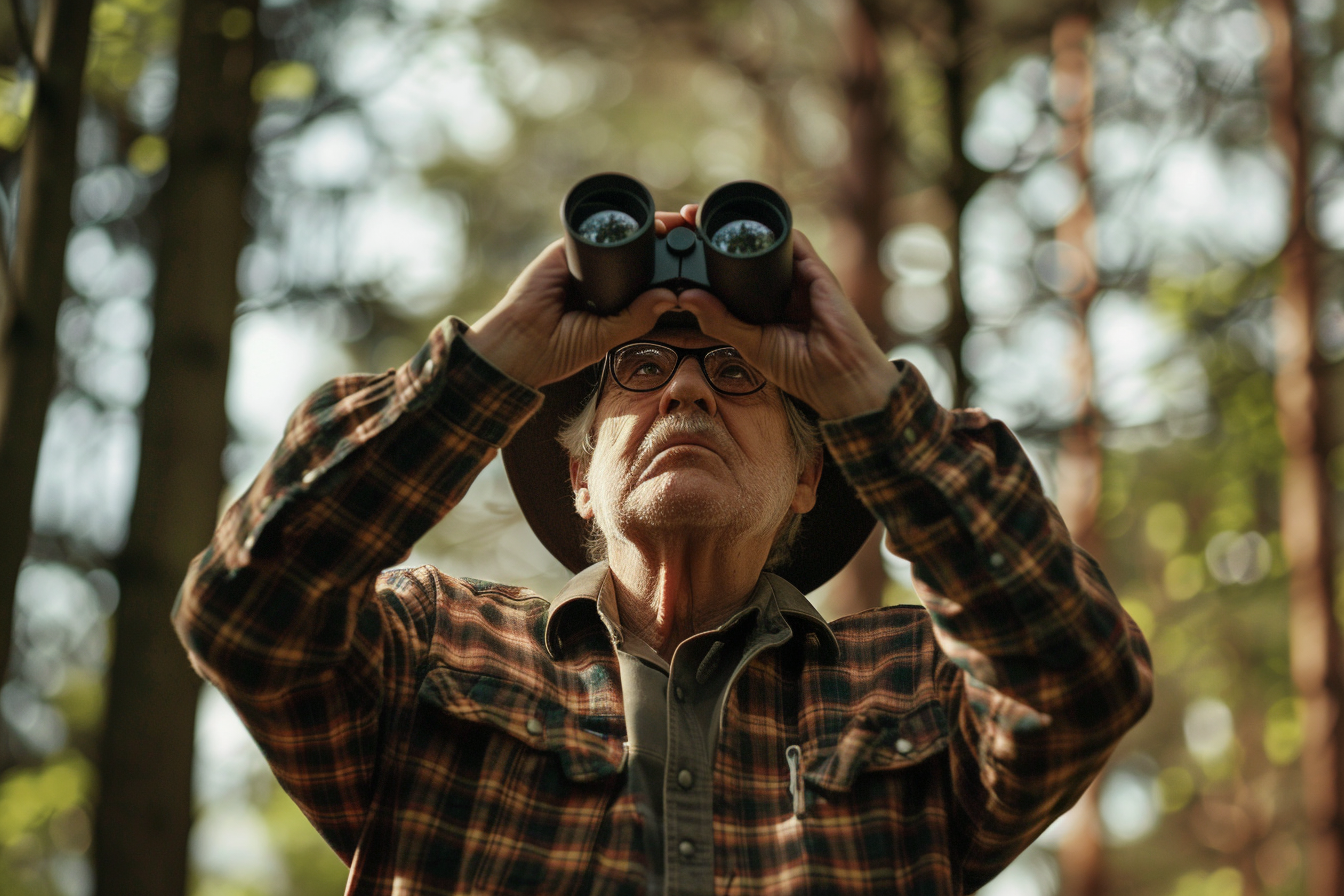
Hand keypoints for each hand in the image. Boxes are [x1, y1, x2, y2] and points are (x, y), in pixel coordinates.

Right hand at [461, 209, 696, 387]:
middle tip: (699, 237)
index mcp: (614, 298)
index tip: (700, 261)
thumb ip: (636, 318)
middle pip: (641, 251)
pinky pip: (599, 230)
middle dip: (669, 242)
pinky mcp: (566, 249)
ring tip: (684, 227)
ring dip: (654, 228)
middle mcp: (601, 275)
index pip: (648, 276)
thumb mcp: (605, 337)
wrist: (517, 346)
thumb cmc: (557, 350)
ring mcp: (584, 260)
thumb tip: (673, 297)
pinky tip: (652, 224)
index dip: (673, 266)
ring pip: (625, 237)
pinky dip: (624, 225)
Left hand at [674, 223, 898, 418]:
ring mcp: (799, 277)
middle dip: (719, 234)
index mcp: (764, 306)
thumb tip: (686, 296)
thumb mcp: (750, 344)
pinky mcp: (816, 271)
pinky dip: (773, 229)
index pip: (733, 275)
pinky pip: (794, 241)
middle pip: (748, 253)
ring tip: (708, 215)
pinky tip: (749, 222)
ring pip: (767, 242)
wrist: (839, 377)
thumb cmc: (800, 368)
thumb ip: (721, 321)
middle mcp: (781, 287)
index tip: (683, 244)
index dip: (709, 258)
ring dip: (741, 226)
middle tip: (689, 220)